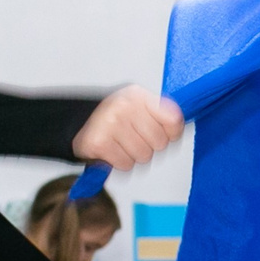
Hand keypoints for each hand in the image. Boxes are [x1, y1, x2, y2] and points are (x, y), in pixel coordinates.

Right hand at [71, 86, 185, 170]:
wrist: (80, 123)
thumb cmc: (118, 117)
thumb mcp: (141, 106)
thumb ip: (163, 114)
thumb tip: (179, 127)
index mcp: (137, 95)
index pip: (174, 120)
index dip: (172, 133)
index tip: (163, 131)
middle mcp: (123, 106)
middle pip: (160, 143)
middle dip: (150, 145)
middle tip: (134, 137)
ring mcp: (109, 123)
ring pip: (144, 156)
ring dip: (135, 155)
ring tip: (122, 143)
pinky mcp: (98, 143)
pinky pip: (126, 165)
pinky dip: (120, 162)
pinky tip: (112, 150)